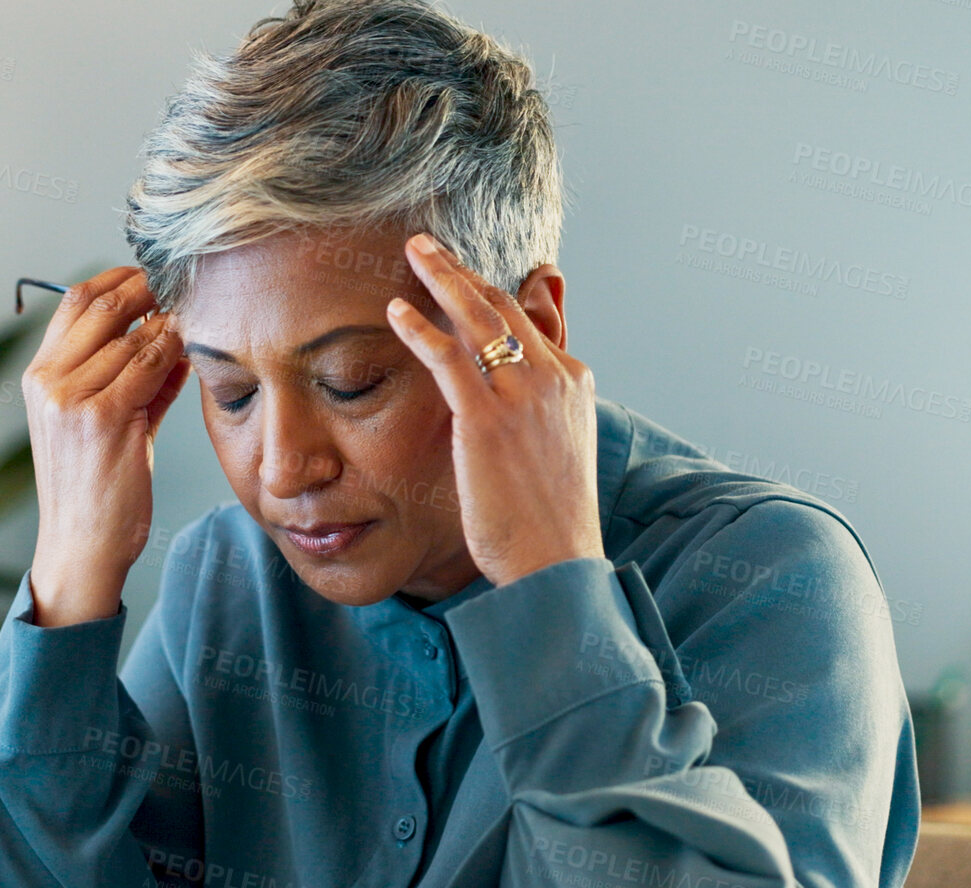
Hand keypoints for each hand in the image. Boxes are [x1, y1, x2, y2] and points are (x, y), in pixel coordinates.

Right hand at [20, 266, 191, 624]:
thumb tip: (170, 337)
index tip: (152, 280)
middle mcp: (48, 381)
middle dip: (148, 289)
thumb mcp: (102, 424)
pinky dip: (175, 352)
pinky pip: (150, 364)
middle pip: (101, 304)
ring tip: (193, 326)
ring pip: (133, 335)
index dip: (118, 279)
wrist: (81, 546)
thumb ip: (131, 379)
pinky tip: (190, 354)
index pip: (73, 299)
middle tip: (181, 290)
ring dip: (169, 325)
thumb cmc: (95, 490)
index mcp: (38, 377)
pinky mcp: (103, 416)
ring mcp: (72, 397)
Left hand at [384, 233, 604, 587]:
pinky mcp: (487, 419)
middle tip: (429, 244)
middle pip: (503, 306)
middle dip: (464, 270)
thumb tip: (517, 390)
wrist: (555, 560)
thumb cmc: (549, 516)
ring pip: (478, 317)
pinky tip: (397, 311)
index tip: (461, 272)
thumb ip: (540, 403)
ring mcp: (522, 395)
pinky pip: (449, 357)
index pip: (528, 320)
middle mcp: (552, 378)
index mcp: (573, 382)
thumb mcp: (558, 446)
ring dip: (442, 277)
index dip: (490, 292)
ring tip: (413, 250)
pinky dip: (422, 327)